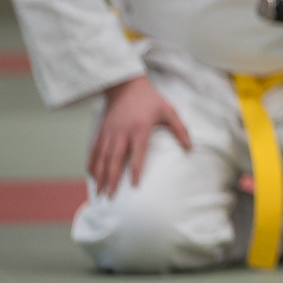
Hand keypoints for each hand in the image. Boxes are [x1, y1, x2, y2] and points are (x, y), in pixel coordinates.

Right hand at [87, 75, 191, 196]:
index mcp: (140, 128)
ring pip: (102, 157)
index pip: (138, 152)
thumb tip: (191, 148)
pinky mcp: (101, 131)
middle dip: (111, 178)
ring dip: (100, 175)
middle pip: (115, 158)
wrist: (126, 86)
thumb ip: (180, 129)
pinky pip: (94, 149)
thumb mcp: (169, 111)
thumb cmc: (150, 100)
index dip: (136, 169)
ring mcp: (109, 132)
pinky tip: (92, 176)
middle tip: (110, 196)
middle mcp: (122, 132)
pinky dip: (92, 163)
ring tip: (100, 192)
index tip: (134, 185)